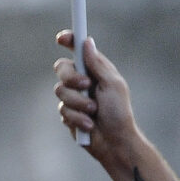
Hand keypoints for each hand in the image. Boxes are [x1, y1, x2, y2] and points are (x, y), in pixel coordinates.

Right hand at [52, 30, 136, 154]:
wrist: (114, 142)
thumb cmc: (119, 112)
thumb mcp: (112, 84)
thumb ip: (97, 64)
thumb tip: (87, 42)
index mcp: (94, 70)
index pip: (77, 50)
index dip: (69, 41)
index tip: (62, 38)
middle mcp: (82, 81)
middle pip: (62, 68)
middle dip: (72, 77)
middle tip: (86, 85)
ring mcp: (73, 98)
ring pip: (60, 91)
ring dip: (78, 102)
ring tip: (93, 111)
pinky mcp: (68, 115)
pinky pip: (63, 111)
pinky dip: (77, 117)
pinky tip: (89, 124)